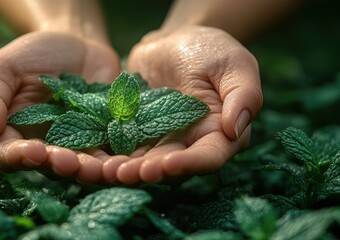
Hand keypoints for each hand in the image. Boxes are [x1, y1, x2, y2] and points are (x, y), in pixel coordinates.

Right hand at [0, 31, 119, 182]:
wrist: (76, 45)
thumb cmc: (32, 55)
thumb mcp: (3, 67)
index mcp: (10, 136)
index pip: (8, 155)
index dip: (20, 157)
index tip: (34, 150)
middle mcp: (41, 149)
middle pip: (47, 167)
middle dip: (59, 166)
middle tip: (68, 161)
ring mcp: (74, 148)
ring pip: (81, 168)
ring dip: (89, 171)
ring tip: (98, 167)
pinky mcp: (103, 142)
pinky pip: (110, 155)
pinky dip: (116, 160)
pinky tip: (125, 159)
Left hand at [102, 26, 262, 184]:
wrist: (175, 41)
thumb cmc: (212, 50)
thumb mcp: (234, 65)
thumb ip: (243, 94)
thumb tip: (236, 128)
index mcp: (219, 134)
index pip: (208, 157)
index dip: (189, 164)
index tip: (167, 164)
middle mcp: (190, 145)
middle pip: (171, 167)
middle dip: (149, 172)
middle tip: (126, 174)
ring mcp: (162, 141)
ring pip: (144, 163)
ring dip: (126, 169)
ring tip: (108, 170)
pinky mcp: (137, 133)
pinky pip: (124, 147)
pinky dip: (111, 154)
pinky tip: (95, 158)